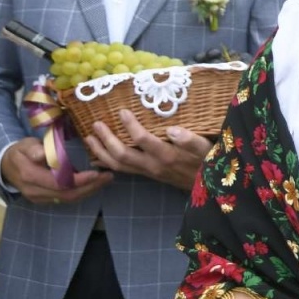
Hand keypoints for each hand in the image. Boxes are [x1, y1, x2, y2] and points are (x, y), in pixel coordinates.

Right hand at [0, 138, 112, 204]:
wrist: (5, 165)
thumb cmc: (19, 152)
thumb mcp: (24, 145)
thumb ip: (33, 149)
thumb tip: (41, 154)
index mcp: (30, 176)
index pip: (58, 183)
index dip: (78, 180)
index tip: (96, 173)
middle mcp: (35, 191)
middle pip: (67, 194)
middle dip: (90, 187)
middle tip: (108, 176)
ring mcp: (39, 198)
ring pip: (68, 199)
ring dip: (89, 191)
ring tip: (105, 179)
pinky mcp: (44, 199)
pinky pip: (65, 198)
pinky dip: (81, 192)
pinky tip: (94, 184)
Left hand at [85, 110, 213, 191]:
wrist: (209, 186)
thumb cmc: (209, 161)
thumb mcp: (207, 149)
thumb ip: (190, 140)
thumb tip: (172, 129)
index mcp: (167, 156)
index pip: (142, 140)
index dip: (130, 126)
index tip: (122, 111)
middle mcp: (153, 166)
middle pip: (122, 155)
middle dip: (106, 139)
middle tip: (96, 124)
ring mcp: (148, 172)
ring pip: (118, 165)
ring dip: (101, 151)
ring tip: (89, 138)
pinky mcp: (147, 175)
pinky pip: (122, 170)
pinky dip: (107, 163)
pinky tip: (98, 157)